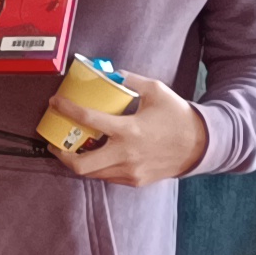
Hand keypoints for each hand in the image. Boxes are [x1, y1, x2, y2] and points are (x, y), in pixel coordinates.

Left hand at [60, 71, 208, 186]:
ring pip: (92, 173)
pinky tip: (94, 154)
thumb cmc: (177, 116)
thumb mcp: (155, 90)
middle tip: (54, 141)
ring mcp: (130, 172)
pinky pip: (107, 177)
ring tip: (71, 147)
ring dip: (77, 161)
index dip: (66, 109)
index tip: (55, 102)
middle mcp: (126, 155)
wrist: (202, 145)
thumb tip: (108, 73)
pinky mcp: (135, 181)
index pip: (88, 120)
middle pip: (81, 165)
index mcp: (130, 130)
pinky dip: (96, 166)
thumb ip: (130, 80)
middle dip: (61, 154)